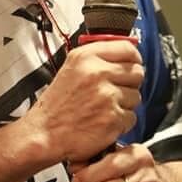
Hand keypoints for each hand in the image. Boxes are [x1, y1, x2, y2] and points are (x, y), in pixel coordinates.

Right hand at [22, 39, 144, 165]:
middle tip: (114, 91)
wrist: (44, 132)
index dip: (133, 59)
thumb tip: (127, 55)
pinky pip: (131, 117)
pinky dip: (121, 122)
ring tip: (104, 108)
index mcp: (86, 57)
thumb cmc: (56, 105)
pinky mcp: (113, 118)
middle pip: (137, 72)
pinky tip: (104, 121)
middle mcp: (97, 73)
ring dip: (125, 104)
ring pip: (136, 96)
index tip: (131, 65)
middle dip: (130, 83)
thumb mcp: (71, 69)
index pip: (128, 49)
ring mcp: (106, 96)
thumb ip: (97, 58)